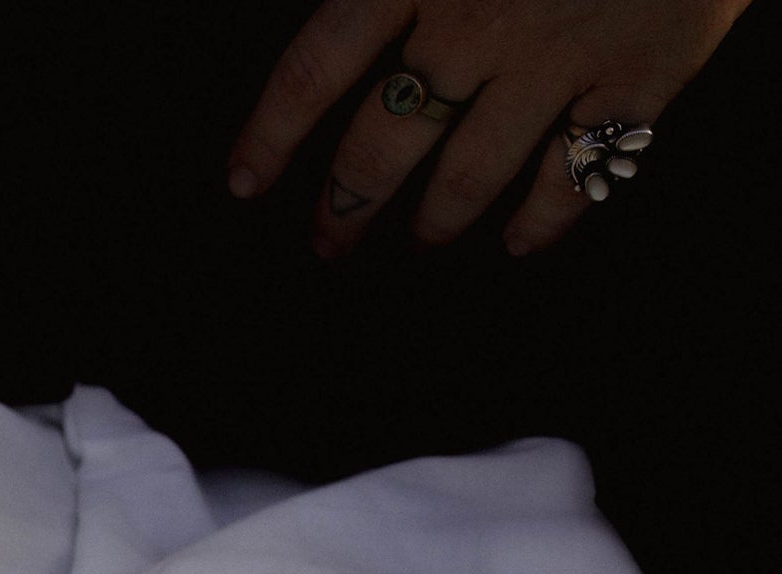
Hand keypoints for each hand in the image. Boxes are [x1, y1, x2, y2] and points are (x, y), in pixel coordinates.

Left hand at [228, 0, 749, 256]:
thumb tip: (337, 16)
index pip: (315, 68)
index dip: (271, 134)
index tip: (245, 182)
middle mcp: (476, 24)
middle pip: (384, 141)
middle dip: (346, 204)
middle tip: (329, 240)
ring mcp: (558, 57)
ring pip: (470, 172)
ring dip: (436, 219)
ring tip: (422, 239)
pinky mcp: (639, 75)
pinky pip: (578, 173)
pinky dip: (545, 219)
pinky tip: (520, 240)